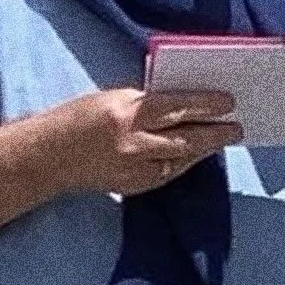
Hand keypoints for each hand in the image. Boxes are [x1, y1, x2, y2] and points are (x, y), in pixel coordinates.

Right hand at [38, 87, 241, 196]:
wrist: (48, 157)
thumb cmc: (77, 119)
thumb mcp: (112, 98)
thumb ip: (145, 102)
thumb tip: (181, 104)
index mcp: (127, 113)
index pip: (177, 107)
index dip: (206, 105)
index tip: (228, 102)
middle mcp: (133, 142)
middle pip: (185, 138)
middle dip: (215, 133)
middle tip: (237, 128)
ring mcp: (133, 168)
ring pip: (180, 160)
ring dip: (204, 150)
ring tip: (221, 141)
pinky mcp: (132, 186)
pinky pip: (166, 174)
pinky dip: (183, 164)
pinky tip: (194, 156)